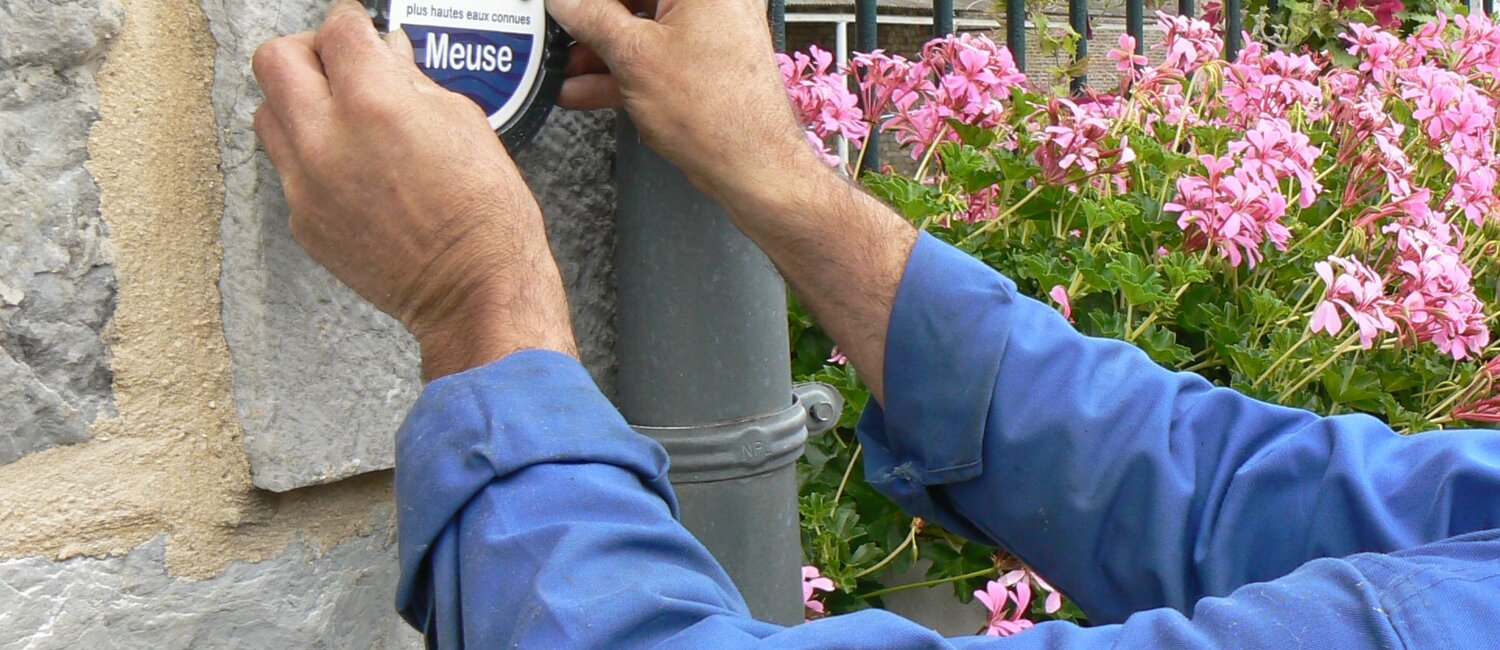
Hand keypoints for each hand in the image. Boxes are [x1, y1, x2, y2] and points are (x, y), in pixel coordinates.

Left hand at [251, 0, 576, 379]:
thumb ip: (412, 80)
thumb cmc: (484, 214)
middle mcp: (327, 139)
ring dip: (296, 102)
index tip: (359, 27)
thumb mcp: (464, 122)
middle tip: (337, 63)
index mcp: (375, 102)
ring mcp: (307, 184)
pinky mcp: (303, 221)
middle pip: (274, 59)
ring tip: (335, 115)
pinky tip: (348, 167)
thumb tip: (388, 55)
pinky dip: (310, 157)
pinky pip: (286, 169)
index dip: (353, 22)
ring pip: (266, 113)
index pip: (337, 29)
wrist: (473, 288)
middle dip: (308, 51)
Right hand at [551, 0, 823, 208]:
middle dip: (592, 21)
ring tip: (563, 67)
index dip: (592, 0)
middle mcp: (713, 3)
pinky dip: (620, 71)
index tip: (566, 8)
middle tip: (561, 34)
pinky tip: (583, 87)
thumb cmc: (717, 113)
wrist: (751, 166)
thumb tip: (565, 1)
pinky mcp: (702, 66)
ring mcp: (709, 34)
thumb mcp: (633, 56)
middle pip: (637, 1)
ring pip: (641, 30)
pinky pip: (653, 57)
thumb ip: (592, 18)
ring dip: (599, 50)